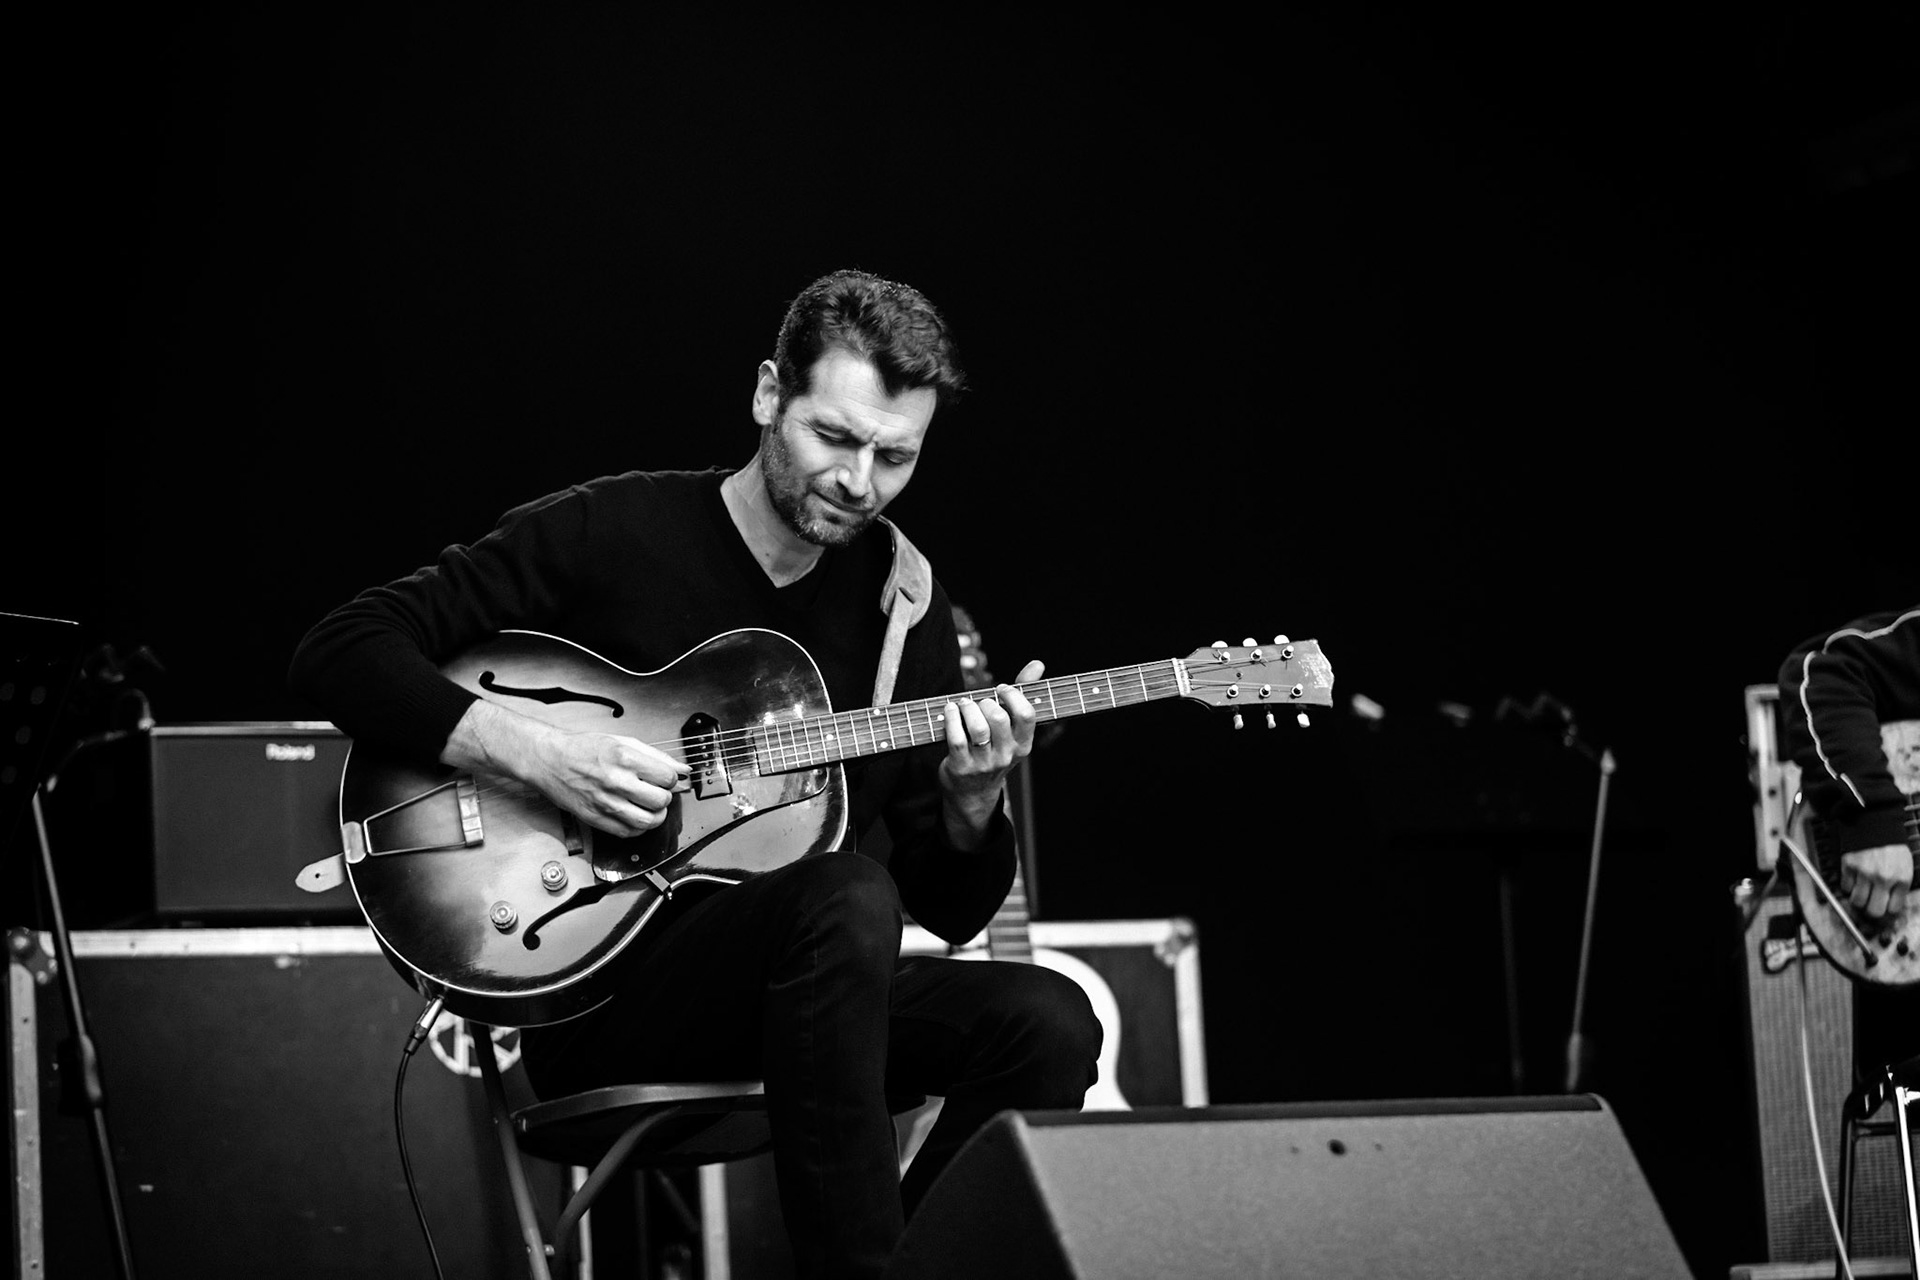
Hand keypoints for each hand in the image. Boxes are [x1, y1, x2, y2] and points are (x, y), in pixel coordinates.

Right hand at [527, 727, 690, 837]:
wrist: (549, 760)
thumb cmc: (583, 748)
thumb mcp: (622, 742)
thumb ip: (656, 756)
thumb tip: (683, 769)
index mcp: (624, 758)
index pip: (667, 777)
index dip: (670, 778)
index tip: (663, 778)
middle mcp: (616, 781)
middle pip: (661, 800)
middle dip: (665, 797)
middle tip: (657, 791)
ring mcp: (605, 802)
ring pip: (648, 821)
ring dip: (655, 816)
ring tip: (649, 806)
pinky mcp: (596, 818)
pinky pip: (628, 832)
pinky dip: (638, 828)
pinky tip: (634, 815)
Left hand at [938, 659, 1043, 845]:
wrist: (973, 793)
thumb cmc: (993, 749)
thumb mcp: (1011, 729)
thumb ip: (1023, 695)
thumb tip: (1038, 663)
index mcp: (1023, 745)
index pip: (1027, 715)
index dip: (1013, 696)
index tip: (1001, 690)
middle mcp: (1006, 756)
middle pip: (999, 718)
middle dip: (986, 702)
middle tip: (979, 702)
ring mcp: (983, 764)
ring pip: (978, 727)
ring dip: (967, 708)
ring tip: (963, 704)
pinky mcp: (961, 767)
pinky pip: (956, 738)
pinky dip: (951, 718)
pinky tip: (951, 710)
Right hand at [1840, 843, 1912, 918]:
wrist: (1876, 824)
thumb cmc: (1891, 846)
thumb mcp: (1905, 866)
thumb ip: (1899, 886)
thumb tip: (1891, 904)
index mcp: (1901, 878)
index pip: (1893, 909)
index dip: (1888, 910)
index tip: (1884, 907)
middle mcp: (1883, 878)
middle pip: (1874, 911)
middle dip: (1872, 911)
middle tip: (1871, 905)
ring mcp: (1865, 873)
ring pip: (1857, 902)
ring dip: (1859, 900)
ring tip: (1861, 893)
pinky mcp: (1849, 866)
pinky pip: (1845, 887)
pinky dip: (1848, 887)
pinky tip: (1854, 881)